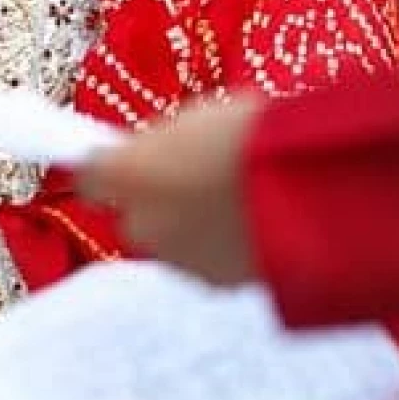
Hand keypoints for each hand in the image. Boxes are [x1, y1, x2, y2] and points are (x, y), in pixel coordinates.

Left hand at [75, 94, 263, 284]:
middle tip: (190, 177)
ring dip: (186, 224)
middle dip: (153, 200)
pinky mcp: (213, 282)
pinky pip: (202, 259)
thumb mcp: (199, 118)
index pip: (88, 175)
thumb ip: (164, 140)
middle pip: (130, 214)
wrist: (309, 190)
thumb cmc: (255, 139)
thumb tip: (155, 147)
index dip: (109, 167)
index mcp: (126, 173)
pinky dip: (216, 245)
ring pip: (167, 240)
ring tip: (230, 199)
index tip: (124, 158)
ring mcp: (176, 258)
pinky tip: (246, 222)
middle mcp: (141, 223)